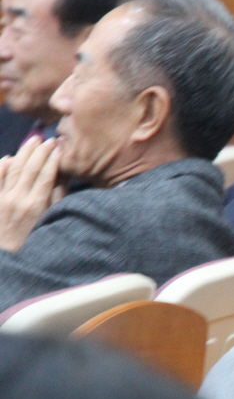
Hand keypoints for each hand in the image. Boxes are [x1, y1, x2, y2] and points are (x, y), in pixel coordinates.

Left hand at [0, 137, 64, 251]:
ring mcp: (3, 199)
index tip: (58, 147)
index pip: (47, 174)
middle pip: (31, 168)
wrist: (7, 259)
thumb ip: (56, 199)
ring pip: (13, 169)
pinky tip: (9, 158)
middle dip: (39, 151)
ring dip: (23, 153)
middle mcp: (19, 199)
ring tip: (31, 141)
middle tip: (46, 139)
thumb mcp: (50, 221)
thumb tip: (62, 177)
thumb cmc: (33, 241)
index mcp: (38, 205)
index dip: (53, 158)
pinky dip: (1, 166)